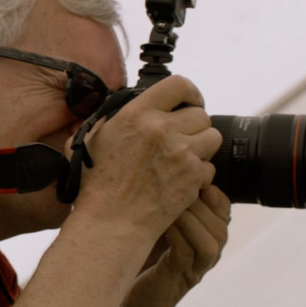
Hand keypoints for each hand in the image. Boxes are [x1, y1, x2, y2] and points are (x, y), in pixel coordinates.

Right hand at [73, 75, 220, 239]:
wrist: (111, 221)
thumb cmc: (97, 185)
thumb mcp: (93, 140)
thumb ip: (114, 118)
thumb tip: (130, 108)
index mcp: (137, 114)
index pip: (179, 85)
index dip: (189, 93)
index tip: (189, 102)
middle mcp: (162, 129)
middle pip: (201, 115)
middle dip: (194, 127)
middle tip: (181, 139)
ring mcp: (181, 153)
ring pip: (212, 138)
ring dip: (201, 148)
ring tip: (183, 159)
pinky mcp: (193, 177)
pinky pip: (210, 167)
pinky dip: (199, 174)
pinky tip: (180, 180)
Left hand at [120, 185, 230, 306]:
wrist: (130, 298)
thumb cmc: (142, 256)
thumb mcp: (157, 223)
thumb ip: (167, 202)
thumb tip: (164, 167)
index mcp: (207, 235)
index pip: (223, 209)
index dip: (214, 193)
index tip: (195, 178)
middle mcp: (207, 253)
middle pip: (221, 224)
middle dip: (200, 203)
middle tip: (178, 189)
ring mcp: (195, 268)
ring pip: (210, 241)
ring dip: (191, 219)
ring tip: (171, 206)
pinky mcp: (178, 279)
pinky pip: (187, 255)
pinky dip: (178, 236)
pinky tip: (162, 224)